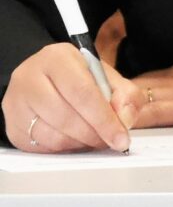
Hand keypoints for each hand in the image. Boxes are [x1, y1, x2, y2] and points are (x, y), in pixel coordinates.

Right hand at [4, 42, 133, 152]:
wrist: (48, 80)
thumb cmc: (80, 78)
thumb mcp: (108, 78)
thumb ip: (126, 96)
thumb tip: (124, 120)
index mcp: (57, 58)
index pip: (82, 92)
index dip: (104, 119)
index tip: (121, 138)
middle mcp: (29, 77)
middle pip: (65, 116)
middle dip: (94, 134)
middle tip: (110, 141)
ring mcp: (16, 102)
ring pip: (52, 135)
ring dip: (80, 143)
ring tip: (95, 138)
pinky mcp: (12, 125)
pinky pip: (41, 146)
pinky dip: (64, 148)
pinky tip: (77, 140)